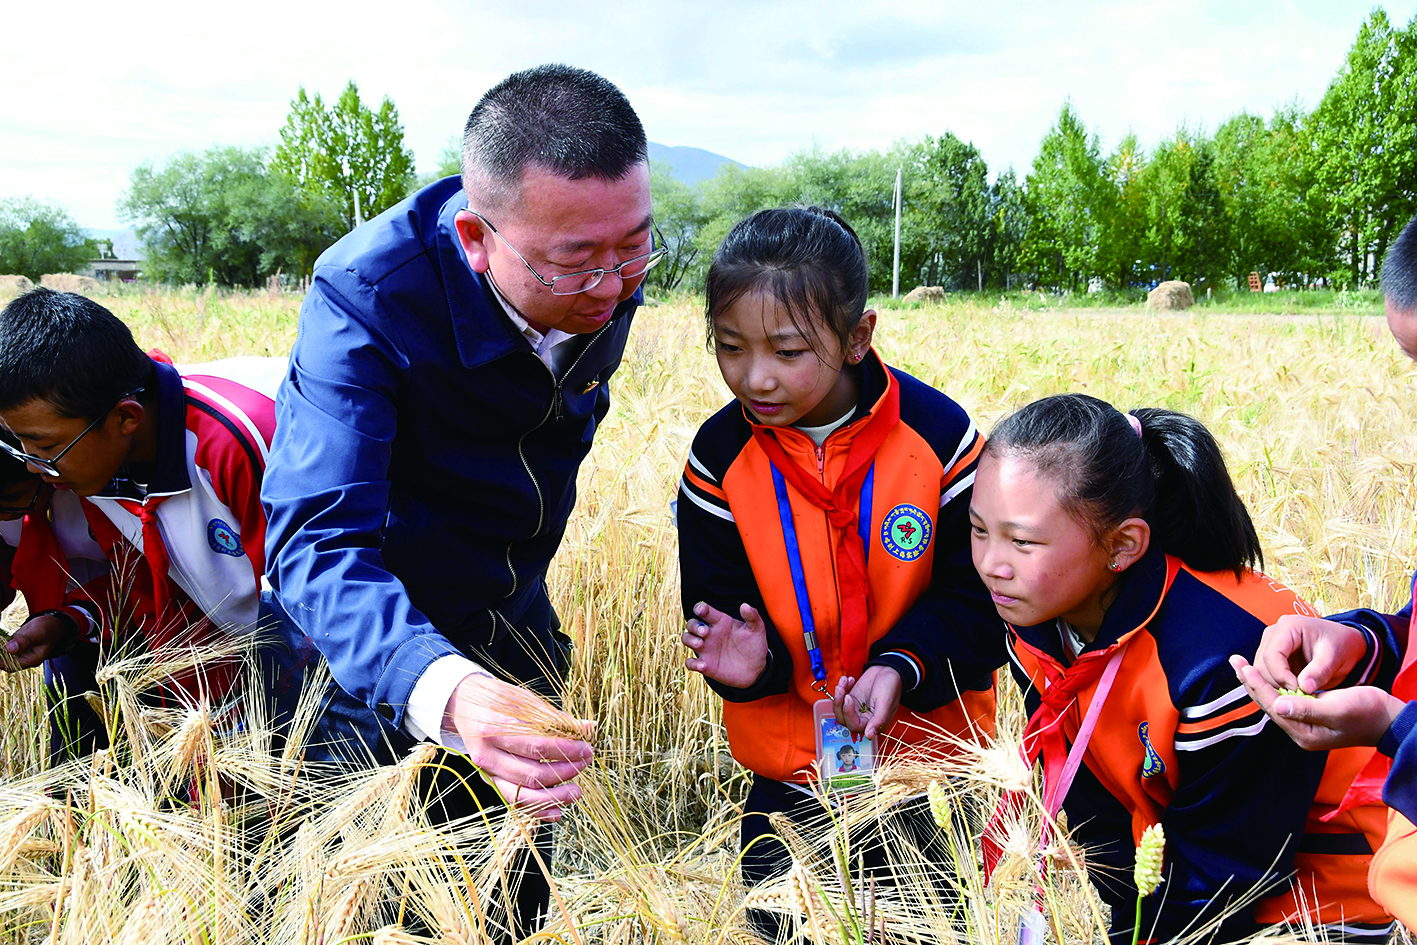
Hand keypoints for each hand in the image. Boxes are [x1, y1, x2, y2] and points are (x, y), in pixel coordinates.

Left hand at [3, 614, 76, 669]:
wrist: (53, 623)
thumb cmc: (49, 627)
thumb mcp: (38, 632)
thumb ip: (25, 640)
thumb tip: (10, 648)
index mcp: (33, 659)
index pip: (11, 665)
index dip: (0, 660)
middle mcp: (26, 659)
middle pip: (5, 663)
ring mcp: (21, 654)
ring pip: (4, 656)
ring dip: (0, 650)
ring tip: (0, 640)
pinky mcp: (17, 648)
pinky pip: (5, 650)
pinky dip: (1, 646)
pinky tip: (1, 640)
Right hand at [444, 674, 593, 821]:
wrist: (464, 706)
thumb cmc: (497, 700)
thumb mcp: (525, 701)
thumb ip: (555, 719)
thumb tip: (588, 728)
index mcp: (496, 728)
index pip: (538, 746)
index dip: (566, 751)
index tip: (587, 749)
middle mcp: (488, 754)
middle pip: (532, 774)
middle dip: (565, 772)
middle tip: (585, 763)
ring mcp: (487, 772)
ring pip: (523, 794)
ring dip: (554, 797)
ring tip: (576, 792)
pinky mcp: (490, 782)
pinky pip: (515, 801)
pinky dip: (537, 810)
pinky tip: (557, 812)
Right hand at [682, 601, 768, 688]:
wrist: (756, 669)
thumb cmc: (754, 645)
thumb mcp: (757, 630)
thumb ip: (752, 617)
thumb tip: (745, 605)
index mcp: (720, 622)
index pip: (704, 610)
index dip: (700, 608)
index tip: (701, 610)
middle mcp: (710, 634)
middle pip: (691, 623)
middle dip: (694, 626)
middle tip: (705, 632)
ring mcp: (706, 649)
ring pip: (686, 639)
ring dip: (689, 640)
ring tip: (700, 644)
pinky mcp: (705, 665)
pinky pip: (690, 662)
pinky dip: (692, 663)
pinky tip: (703, 665)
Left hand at [833, 666, 902, 740]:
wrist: (889, 670)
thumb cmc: (891, 686)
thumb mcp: (886, 703)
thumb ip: (878, 720)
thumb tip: (869, 736)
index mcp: (873, 724)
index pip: (854, 726)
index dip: (848, 713)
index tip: (849, 698)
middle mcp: (863, 718)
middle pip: (843, 719)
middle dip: (839, 704)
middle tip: (842, 689)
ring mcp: (856, 708)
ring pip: (839, 709)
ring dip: (838, 695)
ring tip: (844, 681)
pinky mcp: (851, 699)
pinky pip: (840, 698)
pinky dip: (842, 688)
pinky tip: (848, 680)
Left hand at [1231, 653, 1405, 749]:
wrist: (1389, 719)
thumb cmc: (1368, 713)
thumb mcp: (1339, 709)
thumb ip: (1307, 709)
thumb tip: (1277, 705)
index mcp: (1304, 734)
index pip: (1273, 706)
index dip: (1257, 685)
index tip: (1244, 666)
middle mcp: (1300, 731)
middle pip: (1268, 704)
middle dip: (1251, 682)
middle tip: (1234, 660)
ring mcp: (1304, 724)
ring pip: (1273, 701)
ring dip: (1257, 682)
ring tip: (1241, 665)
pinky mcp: (1309, 715)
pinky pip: (1284, 699)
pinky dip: (1272, 685)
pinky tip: (1263, 673)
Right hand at [1246, 614, 1370, 693]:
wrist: (1346, 645)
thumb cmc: (1342, 646)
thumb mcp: (1335, 658)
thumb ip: (1319, 672)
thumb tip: (1304, 687)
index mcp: (1288, 627)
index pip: (1272, 655)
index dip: (1281, 676)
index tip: (1298, 690)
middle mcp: (1274, 633)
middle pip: (1262, 664)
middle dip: (1277, 683)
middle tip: (1297, 697)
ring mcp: (1271, 645)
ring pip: (1261, 671)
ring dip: (1276, 686)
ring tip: (1297, 696)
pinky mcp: (1272, 657)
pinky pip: (1267, 675)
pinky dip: (1278, 686)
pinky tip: (1293, 693)